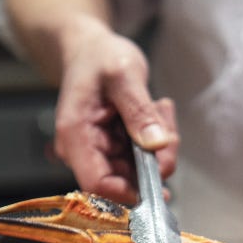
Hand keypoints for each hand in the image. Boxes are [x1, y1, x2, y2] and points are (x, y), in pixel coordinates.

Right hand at [53, 18, 178, 204]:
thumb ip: (139, 110)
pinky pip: (145, 160)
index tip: (161, 175)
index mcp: (76, 136)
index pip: (97, 184)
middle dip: (156, 161)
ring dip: (161, 147)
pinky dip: (159, 140)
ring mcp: (102, 154)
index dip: (130, 191)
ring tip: (159, 108)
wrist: (92, 50)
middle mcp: (85, 152)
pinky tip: (157, 111)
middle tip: (167, 124)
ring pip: (141, 173)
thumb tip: (156, 144)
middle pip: (125, 182)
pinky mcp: (117, 152)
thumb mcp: (123, 74)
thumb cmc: (100, 57)